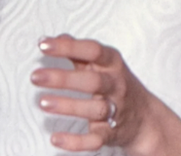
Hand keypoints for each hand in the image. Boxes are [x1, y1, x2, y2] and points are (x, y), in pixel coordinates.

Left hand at [32, 35, 155, 152]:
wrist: (144, 118)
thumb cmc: (115, 83)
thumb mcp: (101, 62)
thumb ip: (76, 50)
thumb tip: (49, 39)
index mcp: (112, 63)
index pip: (92, 50)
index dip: (68, 47)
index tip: (43, 46)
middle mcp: (116, 85)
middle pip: (92, 81)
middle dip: (63, 79)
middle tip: (36, 77)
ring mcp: (116, 110)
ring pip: (94, 109)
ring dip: (68, 106)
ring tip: (43, 102)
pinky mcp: (111, 133)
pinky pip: (95, 139)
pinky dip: (76, 142)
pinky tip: (56, 139)